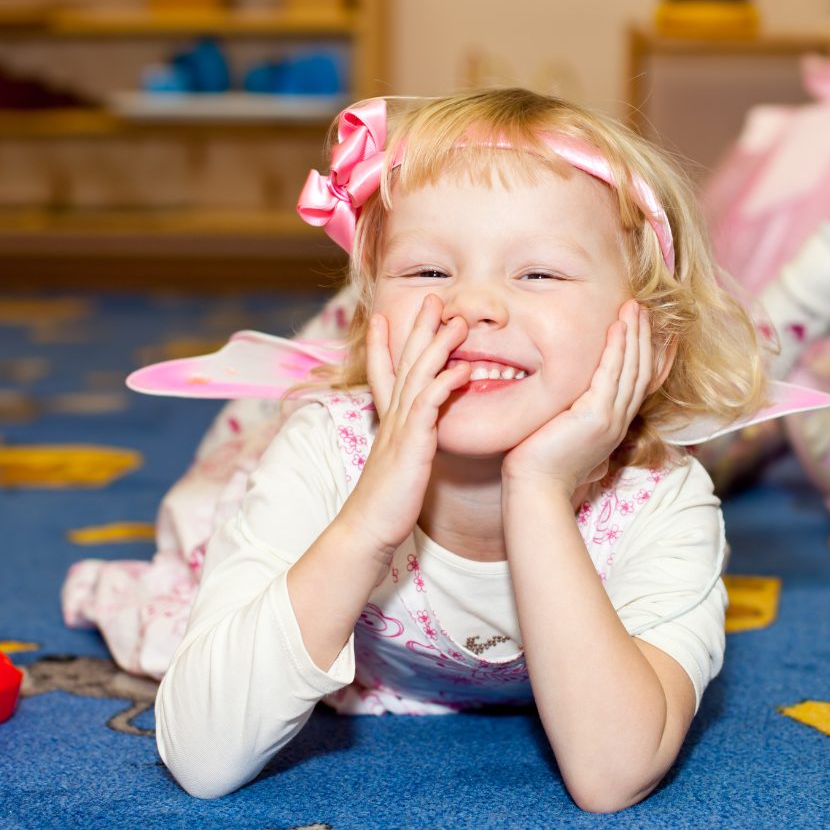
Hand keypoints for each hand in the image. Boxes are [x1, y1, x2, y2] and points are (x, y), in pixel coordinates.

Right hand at [342, 295, 470, 555]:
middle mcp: (391, 418)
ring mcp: (400, 429)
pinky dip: (444, 384)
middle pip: (403, 362)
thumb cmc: (385, 505)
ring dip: (437, 345)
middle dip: (417, 328)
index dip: (385, 343)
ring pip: (417, 376)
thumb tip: (418, 436)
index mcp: (388, 422)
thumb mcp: (396, 466)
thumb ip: (406, 445)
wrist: (367, 531)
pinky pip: (427, 406)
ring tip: (457, 321)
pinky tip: (462, 369)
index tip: (385, 316)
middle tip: (432, 298)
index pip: (383, 373)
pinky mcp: (411, 445)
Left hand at [502, 300, 652, 495]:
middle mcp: (618, 420)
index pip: (637, 382)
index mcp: (612, 423)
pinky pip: (611, 375)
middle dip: (643, 336)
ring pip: (631, 369)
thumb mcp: (563, 432)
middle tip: (643, 308)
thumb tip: (566, 402)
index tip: (646, 328)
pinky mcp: (596, 417)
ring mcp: (610, 419)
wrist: (535, 486)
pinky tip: (617, 327)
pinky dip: (617, 349)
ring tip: (635, 308)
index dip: (645, 353)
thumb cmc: (539, 461)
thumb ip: (572, 415)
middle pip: (640, 370)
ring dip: (634, 335)